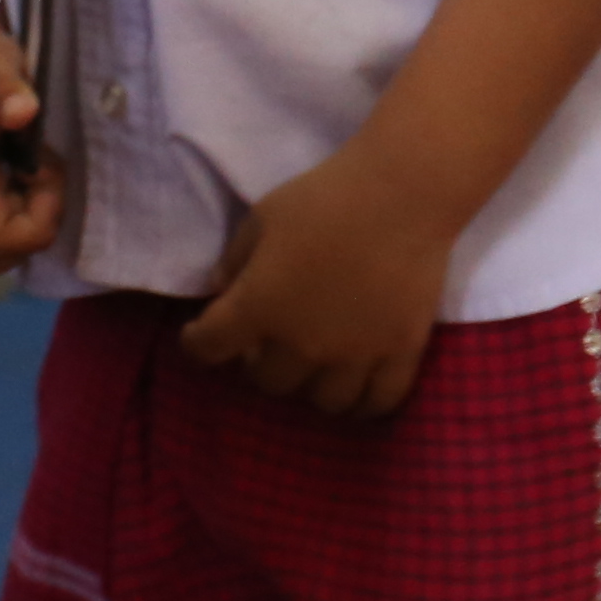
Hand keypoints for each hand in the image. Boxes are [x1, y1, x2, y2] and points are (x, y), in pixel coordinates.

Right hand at [0, 25, 64, 270]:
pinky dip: (11, 201)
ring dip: (24, 208)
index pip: (8, 239)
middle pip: (5, 252)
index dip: (42, 212)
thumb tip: (24, 112)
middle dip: (35, 215)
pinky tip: (7, 163)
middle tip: (34, 168)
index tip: (39, 164)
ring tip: (21, 161)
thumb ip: (2, 86)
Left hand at [179, 146, 459, 417]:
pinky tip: (357, 389)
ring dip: (311, 387)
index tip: (200, 338)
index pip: (210, 348)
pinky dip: (364, 404)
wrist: (400, 196)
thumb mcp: (260, 220)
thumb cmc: (321, 199)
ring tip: (314, 367)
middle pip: (269, 382)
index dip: (198, 345)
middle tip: (266, 345)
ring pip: (325, 402)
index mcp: (259, 308)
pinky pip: (380, 401)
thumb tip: (220, 292)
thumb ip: (235, 262)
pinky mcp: (401, 353)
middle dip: (259, 365)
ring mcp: (355, 354)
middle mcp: (303, 343)